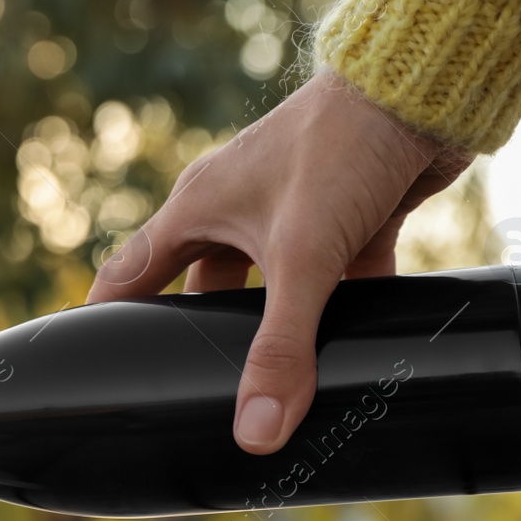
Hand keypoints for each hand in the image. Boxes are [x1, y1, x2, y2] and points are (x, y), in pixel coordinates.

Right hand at [86, 71, 471, 454]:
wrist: (424, 87)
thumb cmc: (339, 147)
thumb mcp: (301, 259)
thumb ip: (280, 349)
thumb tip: (256, 433)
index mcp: (198, 208)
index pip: (130, 276)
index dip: (108, 322)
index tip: (95, 369)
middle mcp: (235, 210)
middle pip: (200, 293)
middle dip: (204, 340)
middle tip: (198, 392)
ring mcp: (292, 215)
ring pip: (271, 291)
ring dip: (277, 328)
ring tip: (276, 382)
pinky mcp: (347, 220)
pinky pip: (335, 281)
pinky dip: (342, 314)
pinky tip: (353, 352)